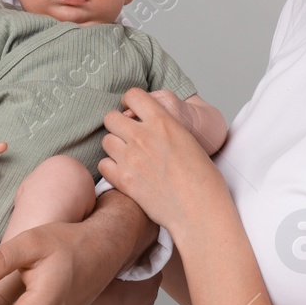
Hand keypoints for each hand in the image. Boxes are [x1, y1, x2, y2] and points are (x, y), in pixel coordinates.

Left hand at [100, 88, 228, 236]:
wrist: (200, 209)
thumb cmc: (202, 178)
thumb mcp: (188, 139)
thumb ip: (166, 128)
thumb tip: (152, 125)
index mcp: (163, 121)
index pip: (133, 95)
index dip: (131, 103)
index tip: (133, 112)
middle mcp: (143, 136)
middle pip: (111, 117)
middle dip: (118, 125)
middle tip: (127, 136)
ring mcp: (131, 158)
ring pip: (106, 141)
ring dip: (114, 147)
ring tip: (128, 157)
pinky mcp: (123, 180)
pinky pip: (103, 165)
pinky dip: (111, 168)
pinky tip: (124, 172)